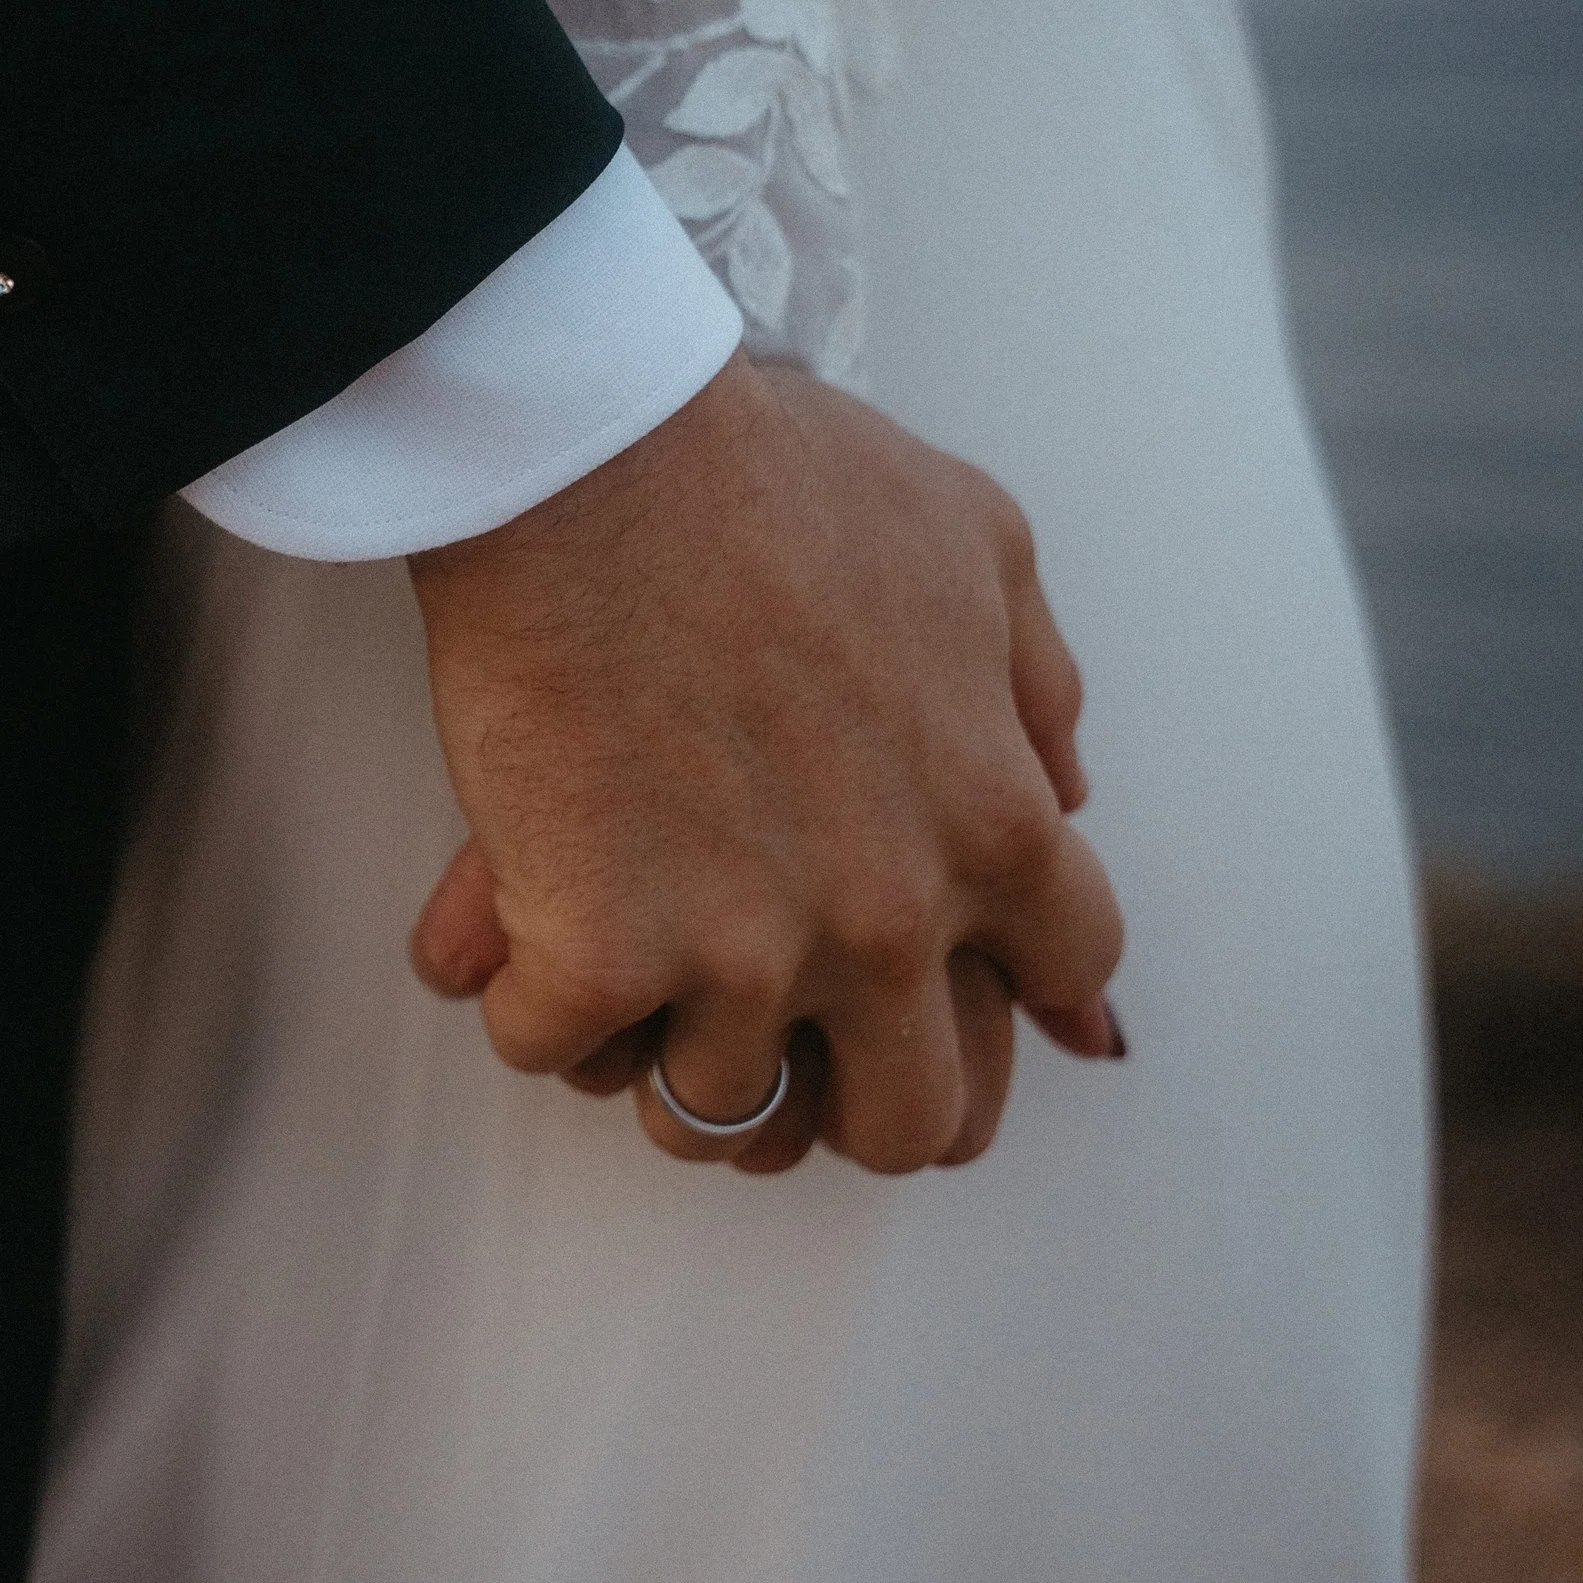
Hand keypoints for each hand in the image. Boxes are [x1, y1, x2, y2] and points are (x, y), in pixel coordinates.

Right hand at [405, 356, 1124, 1176]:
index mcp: (994, 822)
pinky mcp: (595, 955)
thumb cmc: (770, 473)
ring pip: (719, 1115)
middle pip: (913, 1122)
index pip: (1068, 973)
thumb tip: (1068, 786)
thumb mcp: (974, 541)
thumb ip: (1033, 682)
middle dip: (851, 1098)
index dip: (1009, 990)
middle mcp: (889, 917)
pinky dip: (526, 1002)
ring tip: (635, 1001)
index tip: (949, 974)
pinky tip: (514, 936)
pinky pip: (552, 1051)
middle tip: (789, 1042)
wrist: (597, 460)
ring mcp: (742, 953)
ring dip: (670, 1058)